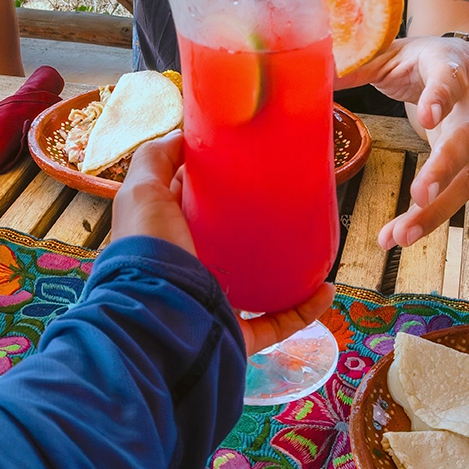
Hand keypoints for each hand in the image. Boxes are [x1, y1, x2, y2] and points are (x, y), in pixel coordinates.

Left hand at [111, 135, 335, 353]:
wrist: (154, 324)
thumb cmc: (148, 251)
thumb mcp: (142, 191)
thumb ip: (157, 158)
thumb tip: (183, 136)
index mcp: (168, 235)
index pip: (194, 201)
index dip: (216, 182)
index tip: (250, 164)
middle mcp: (189, 267)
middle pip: (229, 240)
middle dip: (257, 223)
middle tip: (288, 199)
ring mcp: (214, 302)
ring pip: (258, 281)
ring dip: (287, 266)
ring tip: (313, 243)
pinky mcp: (236, 333)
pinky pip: (277, 321)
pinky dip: (304, 310)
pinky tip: (326, 289)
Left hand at [344, 36, 468, 249]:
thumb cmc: (424, 61)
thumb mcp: (391, 53)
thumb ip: (359, 63)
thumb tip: (316, 70)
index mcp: (448, 67)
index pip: (448, 81)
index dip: (440, 98)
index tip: (427, 118)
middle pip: (465, 138)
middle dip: (443, 169)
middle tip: (418, 196)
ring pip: (466, 178)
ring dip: (436, 210)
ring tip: (402, 235)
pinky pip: (455, 196)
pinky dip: (429, 219)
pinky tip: (399, 236)